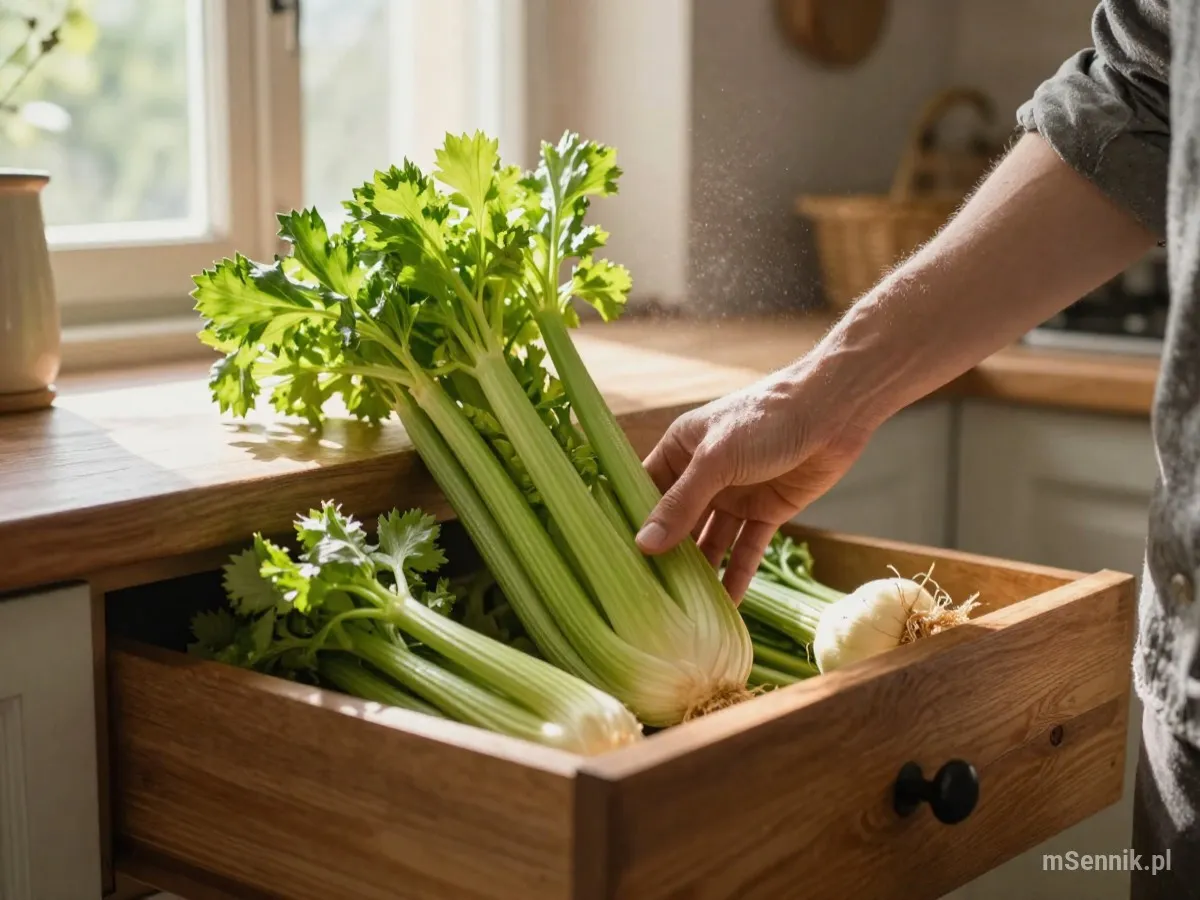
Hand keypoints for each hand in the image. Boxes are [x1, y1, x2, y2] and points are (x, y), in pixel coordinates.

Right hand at [635, 367, 875, 600]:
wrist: (833, 412)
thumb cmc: (765, 419)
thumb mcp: (715, 460)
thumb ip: (681, 503)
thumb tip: (645, 544)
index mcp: (681, 450)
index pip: (645, 490)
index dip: (632, 522)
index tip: (615, 559)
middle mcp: (703, 475)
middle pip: (678, 522)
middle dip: (665, 555)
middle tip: (646, 595)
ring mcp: (735, 495)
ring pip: (711, 540)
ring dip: (700, 571)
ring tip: (682, 609)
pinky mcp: (767, 512)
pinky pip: (746, 549)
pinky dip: (737, 575)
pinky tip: (727, 605)